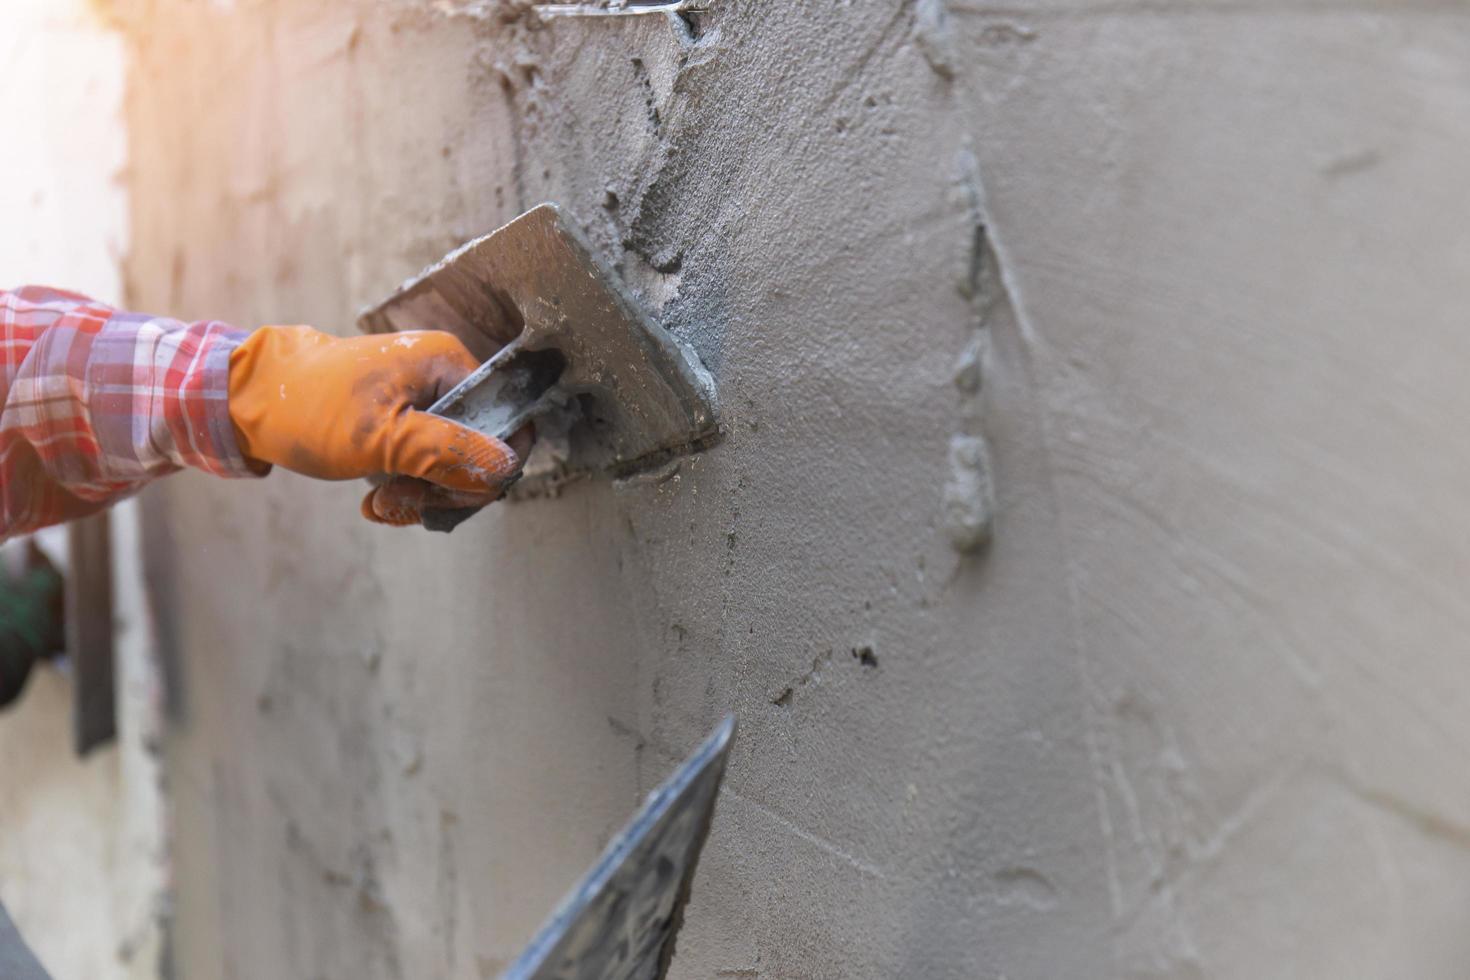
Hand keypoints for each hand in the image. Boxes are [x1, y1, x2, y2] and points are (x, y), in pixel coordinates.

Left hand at [227, 325, 529, 526]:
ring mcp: (425, 402)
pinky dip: (406, 492)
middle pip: (482, 450)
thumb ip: (447, 451)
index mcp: (448, 364)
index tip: (451, 491)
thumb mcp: (381, 437)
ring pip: (454, 466)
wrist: (245, 402)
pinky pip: (427, 468)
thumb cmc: (309, 408)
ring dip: (422, 497)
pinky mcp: (405, 424)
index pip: (508, 421)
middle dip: (447, 490)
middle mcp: (444, 378)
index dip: (490, 465)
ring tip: (380, 505)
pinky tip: (375, 503)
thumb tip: (505, 467)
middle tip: (402, 502)